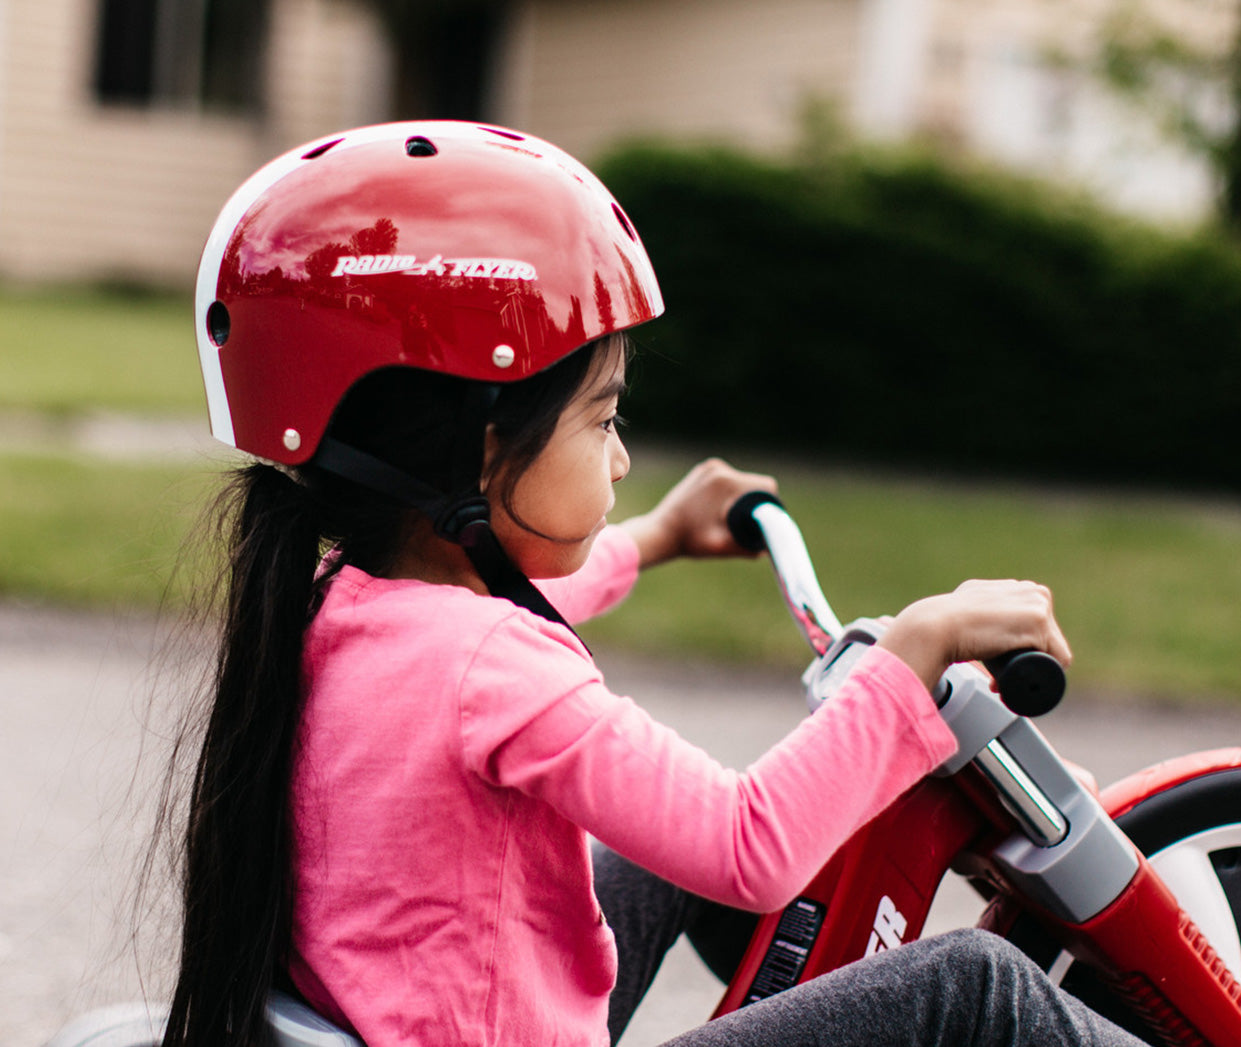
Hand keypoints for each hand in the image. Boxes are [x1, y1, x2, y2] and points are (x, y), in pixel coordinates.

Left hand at [619, 458, 777, 568]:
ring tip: (735, 518)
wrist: (659, 532)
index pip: (766, 486)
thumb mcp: (722, 546)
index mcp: (726, 481)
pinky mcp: (702, 472)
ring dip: (742, 497)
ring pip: (740, 481)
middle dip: (756, 502)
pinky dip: (729, 493)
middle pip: (753, 482)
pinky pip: (726, 480)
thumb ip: (748, 548)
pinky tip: (723, 508)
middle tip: (751, 523)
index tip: (768, 520)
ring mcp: (708, 468)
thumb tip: (768, 549)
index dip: (772, 503)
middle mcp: (718, 469)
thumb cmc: (689, 540)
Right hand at [877, 579, 1071, 691]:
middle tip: (995, 675)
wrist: (935, 625)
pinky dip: (1040, 675)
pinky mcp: (1038, 622)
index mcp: (1015, 588)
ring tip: (999, 680)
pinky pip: (1058, 659)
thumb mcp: (965, 600)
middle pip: (1046, 638)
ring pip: (1052, 649)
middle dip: (1026, 659)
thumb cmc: (943, 620)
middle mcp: (1030, 591)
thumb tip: (967, 606)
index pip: (1033, 626)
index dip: (1019, 649)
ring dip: (1032, 669)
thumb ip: (974, 600)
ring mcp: (1037, 605)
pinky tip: (1010, 678)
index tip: (997, 663)